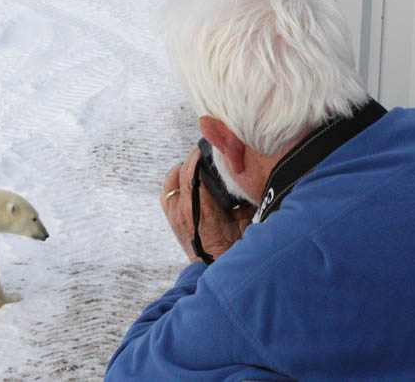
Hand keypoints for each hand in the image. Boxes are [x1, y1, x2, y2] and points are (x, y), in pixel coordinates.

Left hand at [161, 147, 254, 262]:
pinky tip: (184, 187)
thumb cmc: (232, 245)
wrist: (214, 267)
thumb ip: (244, 200)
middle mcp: (185, 209)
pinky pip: (165, 195)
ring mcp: (175, 215)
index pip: (194, 171)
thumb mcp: (243, 220)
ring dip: (179, 173)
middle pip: (179, 172)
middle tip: (201, 157)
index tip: (205, 148)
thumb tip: (249, 179)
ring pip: (169, 182)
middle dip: (190, 161)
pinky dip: (173, 187)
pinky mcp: (171, 220)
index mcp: (204, 207)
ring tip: (191, 170)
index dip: (198, 156)